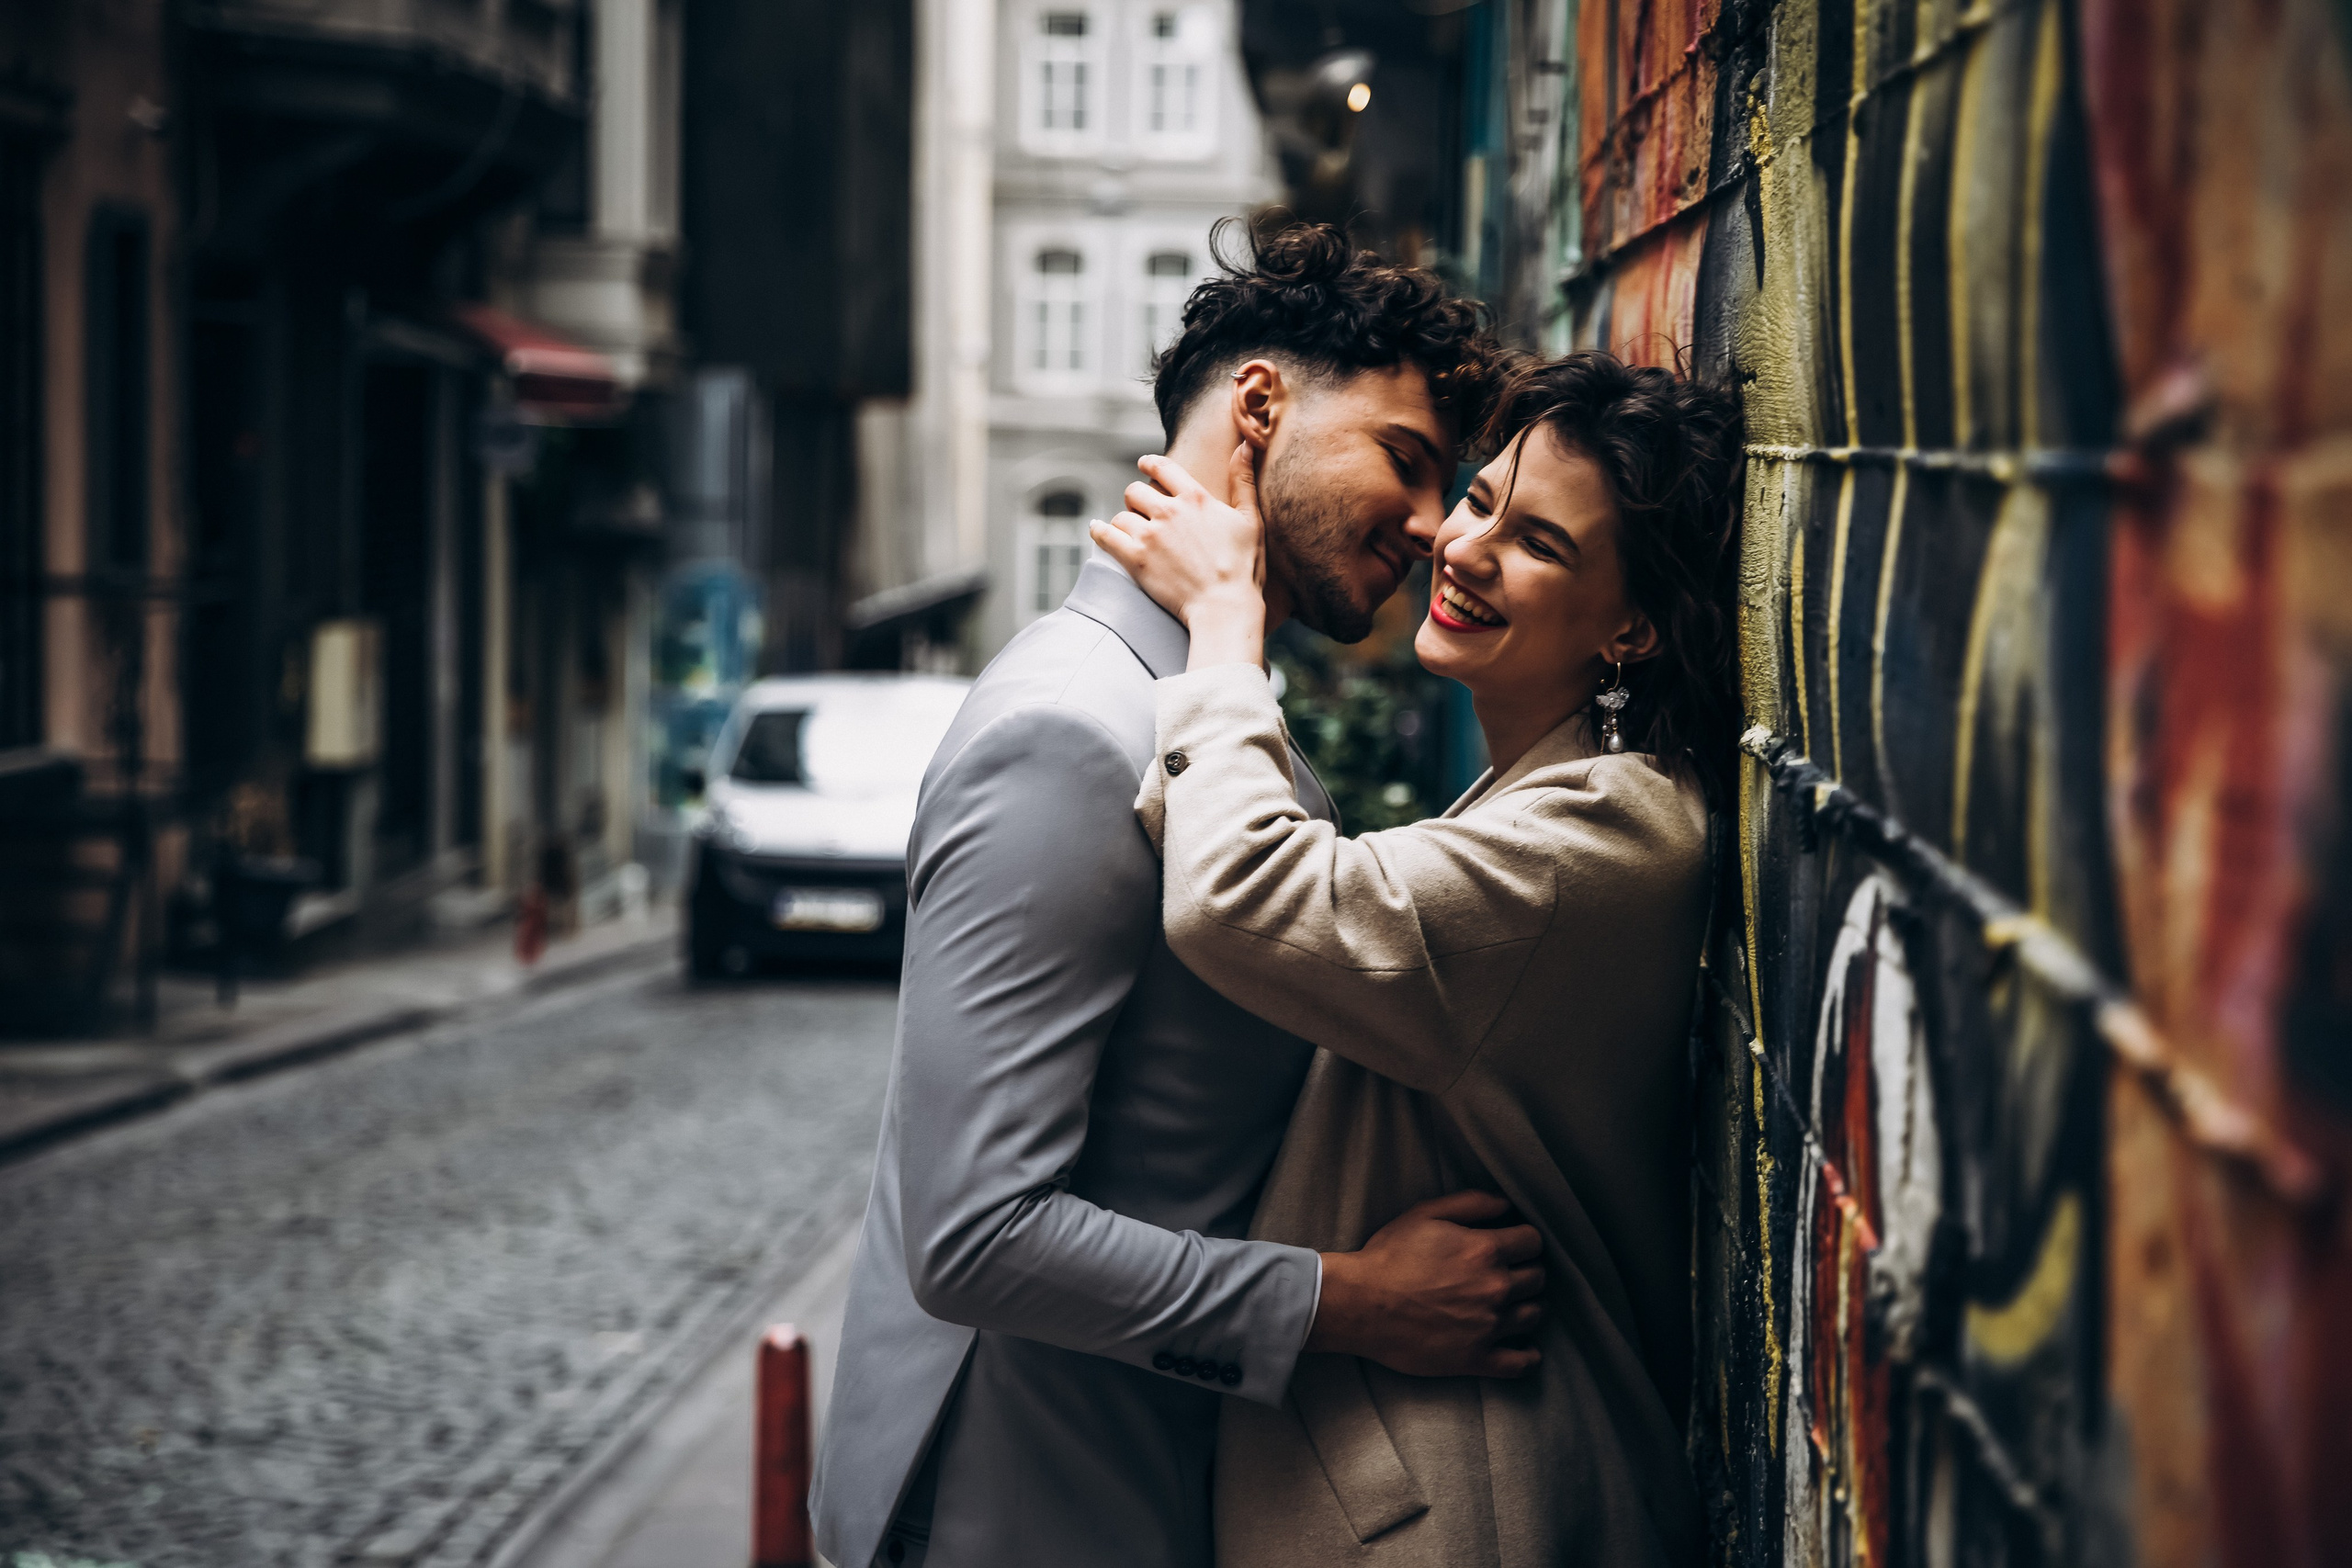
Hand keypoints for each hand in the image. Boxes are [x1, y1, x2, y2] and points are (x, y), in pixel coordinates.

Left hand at [1090, 446, 1267, 669]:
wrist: (1224, 607)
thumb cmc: (1242, 567)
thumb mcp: (1249, 519)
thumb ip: (1242, 480)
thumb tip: (1244, 446)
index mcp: (1195, 498)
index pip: (1162, 467)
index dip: (1149, 463)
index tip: (1143, 465)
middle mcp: (1168, 511)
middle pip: (1135, 490)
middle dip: (1137, 499)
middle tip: (1141, 510)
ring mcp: (1149, 535)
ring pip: (1121, 514)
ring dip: (1124, 521)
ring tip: (1130, 530)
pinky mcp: (1135, 559)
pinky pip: (1104, 535)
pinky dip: (1099, 531)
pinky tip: (1098, 530)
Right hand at [1306, 1191, 1544, 1379]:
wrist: (1360, 1304)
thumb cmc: (1389, 1256)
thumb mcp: (1425, 1214)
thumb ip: (1472, 1203)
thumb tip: (1507, 1204)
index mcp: (1485, 1250)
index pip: (1533, 1242)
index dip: (1523, 1241)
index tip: (1513, 1246)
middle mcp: (1494, 1288)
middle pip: (1537, 1279)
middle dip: (1526, 1272)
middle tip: (1508, 1274)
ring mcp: (1488, 1326)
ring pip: (1533, 1315)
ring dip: (1527, 1307)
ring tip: (1510, 1305)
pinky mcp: (1475, 1359)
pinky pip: (1519, 1364)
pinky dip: (1527, 1357)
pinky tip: (1524, 1349)